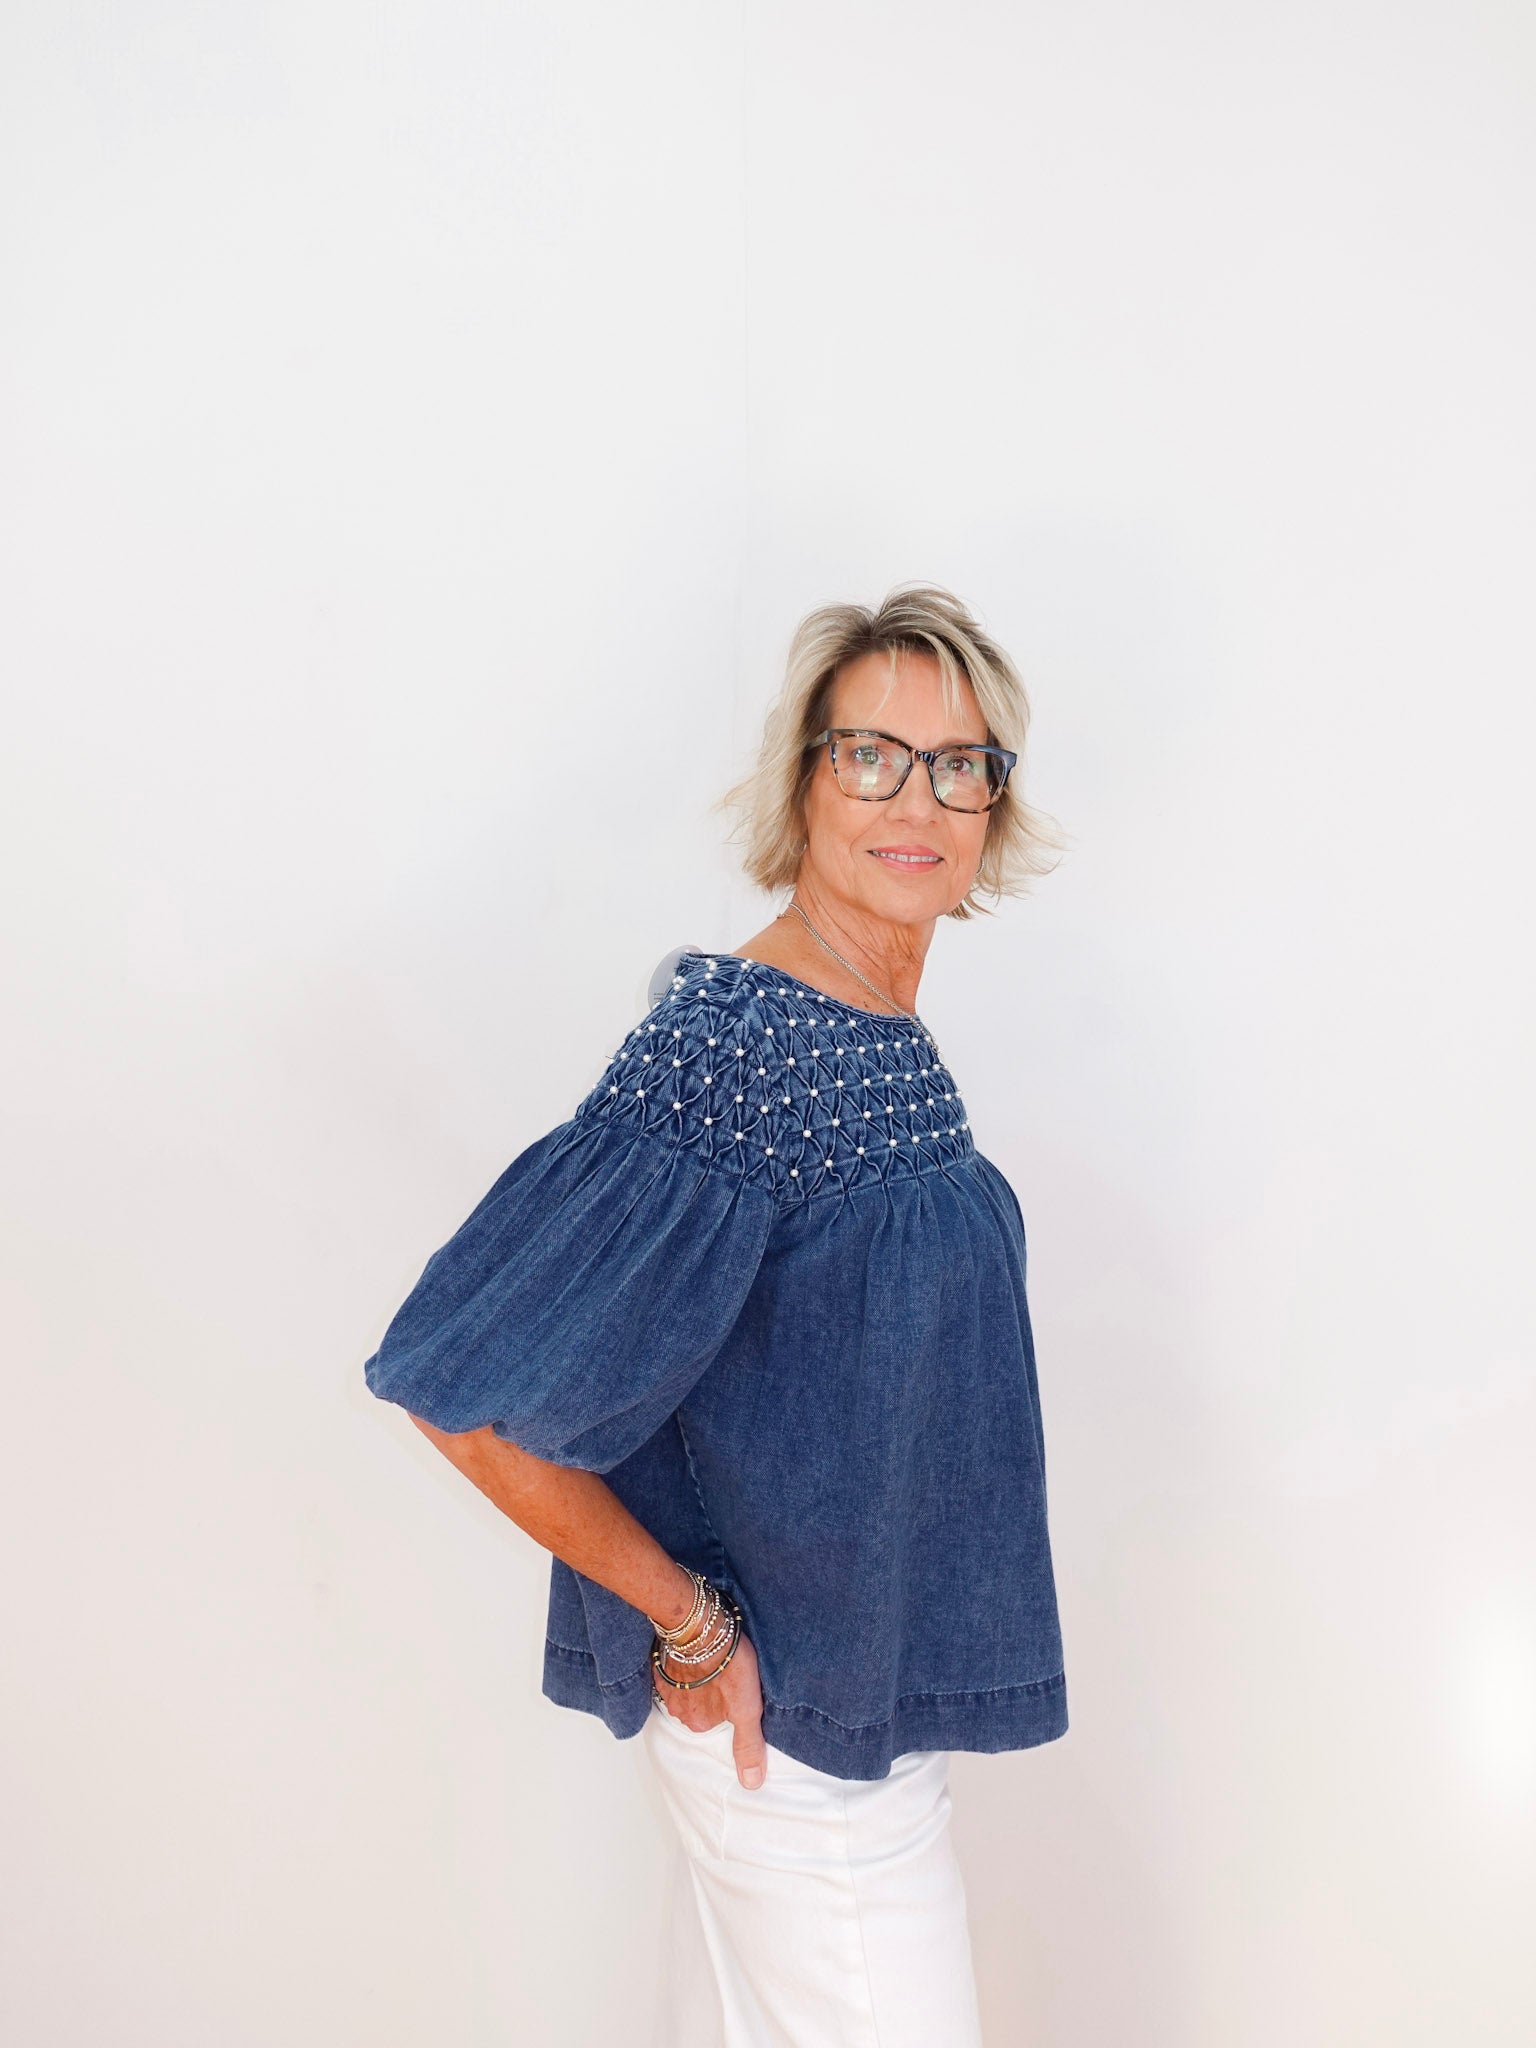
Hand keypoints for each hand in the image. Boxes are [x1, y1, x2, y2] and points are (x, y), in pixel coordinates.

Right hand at [653, 1627, 768, 1789]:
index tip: (734, 1690)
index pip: (715, 1721)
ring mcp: (668, 1686)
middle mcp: (679, 1710)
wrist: (703, 1628)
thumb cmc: (729, 1664)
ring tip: (711, 1663)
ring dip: (695, 1680)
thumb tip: (751, 1783)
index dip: (727, 1706)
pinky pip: (671, 1672)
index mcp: (699, 1723)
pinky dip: (681, 1666)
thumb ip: (748, 1745)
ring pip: (684, 1690)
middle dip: (709, 1695)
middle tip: (724, 1675)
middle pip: (697, 1708)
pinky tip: (694, 1654)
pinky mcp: (661, 1664)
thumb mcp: (747, 1709)